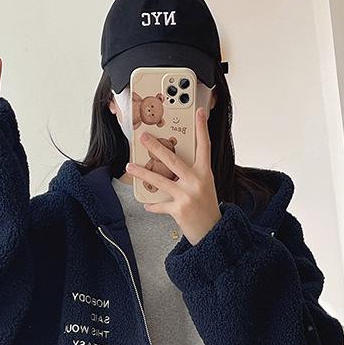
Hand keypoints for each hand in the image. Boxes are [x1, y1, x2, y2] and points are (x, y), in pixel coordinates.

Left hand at [125, 106, 221, 244]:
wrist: (213, 233)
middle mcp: (196, 182)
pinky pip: (160, 205)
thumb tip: (169, 165)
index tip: (199, 111)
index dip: (202, 128)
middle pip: (173, 160)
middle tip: (143, 137)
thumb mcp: (203, 186)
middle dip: (156, 147)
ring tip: (129, 166)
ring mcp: (187, 195)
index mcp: (205, 173)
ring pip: (160, 180)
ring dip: (142, 173)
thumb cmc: (206, 207)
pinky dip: (153, 205)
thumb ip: (190, 174)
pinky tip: (147, 204)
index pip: (204, 146)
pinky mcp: (179, 209)